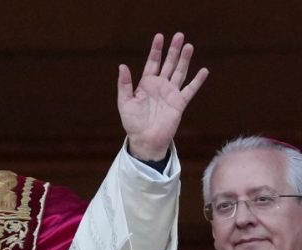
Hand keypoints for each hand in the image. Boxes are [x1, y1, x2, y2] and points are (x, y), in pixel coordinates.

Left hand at [118, 33, 208, 159]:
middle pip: (168, 64)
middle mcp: (160, 86)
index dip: (156, 50)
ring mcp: (171, 93)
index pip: (152, 63)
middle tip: (179, 35)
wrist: (145, 139)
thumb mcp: (125, 102)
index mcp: (146, 84)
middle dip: (173, 50)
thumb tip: (122, 65)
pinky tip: (203, 70)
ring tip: (189, 46)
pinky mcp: (180, 103)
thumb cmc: (132, 122)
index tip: (159, 37)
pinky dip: (197, 81)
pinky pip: (190, 90)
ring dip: (184, 60)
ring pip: (179, 72)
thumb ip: (124, 84)